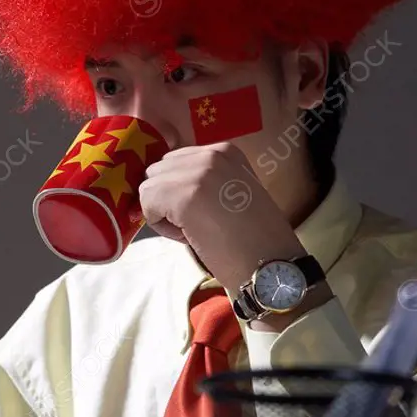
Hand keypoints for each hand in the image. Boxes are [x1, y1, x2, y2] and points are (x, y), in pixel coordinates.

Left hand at [137, 143, 306, 295]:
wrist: (269, 265)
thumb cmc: (252, 239)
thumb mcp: (231, 192)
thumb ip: (204, 181)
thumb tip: (166, 189)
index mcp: (225, 151)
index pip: (176, 161)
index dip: (180, 190)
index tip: (203, 212)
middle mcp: (211, 154)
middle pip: (158, 170)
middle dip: (167, 197)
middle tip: (196, 223)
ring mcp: (196, 172)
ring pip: (149, 186)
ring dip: (163, 212)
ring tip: (194, 230)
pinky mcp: (182, 194)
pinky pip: (147, 203)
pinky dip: (161, 225)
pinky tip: (189, 236)